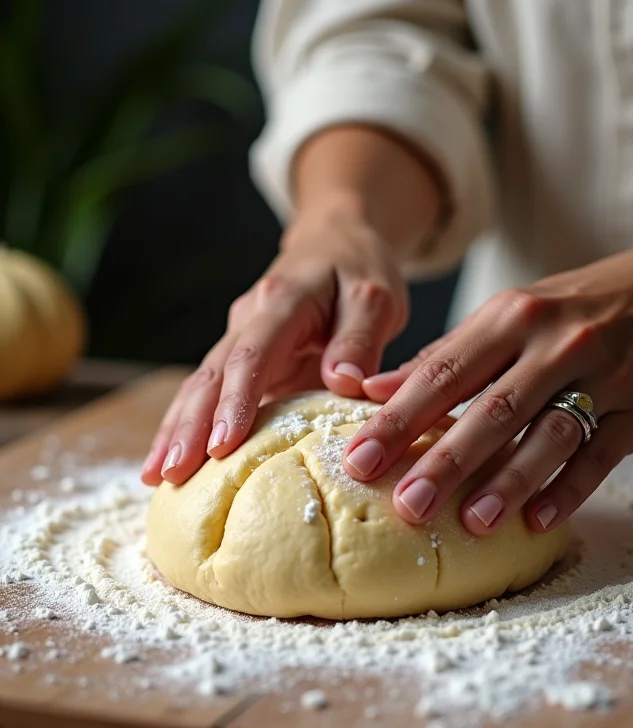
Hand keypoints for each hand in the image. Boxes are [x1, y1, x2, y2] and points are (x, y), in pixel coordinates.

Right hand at [141, 200, 407, 485]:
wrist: (336, 243)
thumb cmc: (357, 270)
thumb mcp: (375, 297)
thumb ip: (361, 338)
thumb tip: (345, 382)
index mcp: (283, 302)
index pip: (252, 354)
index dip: (236, 400)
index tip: (223, 444)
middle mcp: (250, 319)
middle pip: (211, 374)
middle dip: (189, 425)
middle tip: (172, 473)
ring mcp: (241, 339)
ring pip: (200, 385)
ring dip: (177, 429)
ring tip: (155, 476)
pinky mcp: (244, 359)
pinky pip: (211, 393)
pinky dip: (189, 425)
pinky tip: (170, 459)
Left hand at [343, 227, 632, 533]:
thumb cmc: (578, 307)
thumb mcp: (510, 313)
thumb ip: (445, 355)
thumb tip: (374, 389)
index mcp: (510, 316)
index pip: (443, 372)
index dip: (398, 418)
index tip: (358, 458)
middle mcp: (553, 343)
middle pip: (490, 408)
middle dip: (444, 460)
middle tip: (405, 505)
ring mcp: (603, 376)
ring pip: (547, 434)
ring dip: (508, 480)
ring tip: (471, 523)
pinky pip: (600, 455)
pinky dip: (568, 490)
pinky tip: (536, 521)